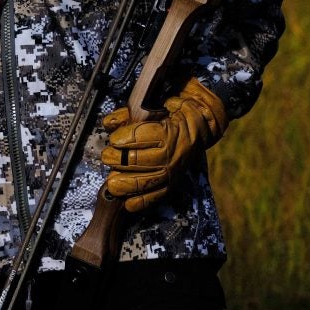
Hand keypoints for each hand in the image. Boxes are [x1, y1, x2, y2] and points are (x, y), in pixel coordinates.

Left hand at [97, 78, 227, 213]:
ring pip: (143, 182)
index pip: (137, 137)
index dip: (120, 138)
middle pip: (135, 160)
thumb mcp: (154, 106)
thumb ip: (129, 115)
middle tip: (108, 157)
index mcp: (166, 131)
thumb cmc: (172, 113)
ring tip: (111, 182)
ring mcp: (172, 171)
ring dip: (124, 183)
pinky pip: (156, 196)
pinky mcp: (173, 183)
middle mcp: (170, 154)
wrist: (202, 125)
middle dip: (116, 159)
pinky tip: (128, 203)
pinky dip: (140, 202)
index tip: (114, 139)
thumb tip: (108, 124)